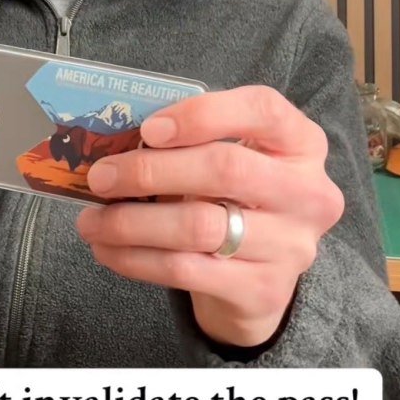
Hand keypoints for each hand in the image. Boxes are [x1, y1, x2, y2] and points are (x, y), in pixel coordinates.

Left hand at [75, 87, 343, 348]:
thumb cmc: (235, 199)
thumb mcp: (231, 158)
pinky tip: (108, 249)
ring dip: (131, 222)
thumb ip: (189, 144)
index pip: (263, 110)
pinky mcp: (264, 290)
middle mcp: (308, 193)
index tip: (149, 128)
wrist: (261, 277)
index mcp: (302, 143)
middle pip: (225, 169)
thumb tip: (114, 145)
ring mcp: (291, 246)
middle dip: (151, 170)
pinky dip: (136, 259)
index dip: (202, 114)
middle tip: (101, 177)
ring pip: (198, 226)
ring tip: (91, 220)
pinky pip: (186, 270)